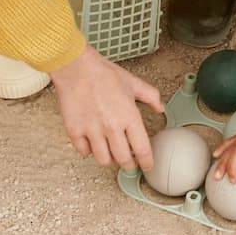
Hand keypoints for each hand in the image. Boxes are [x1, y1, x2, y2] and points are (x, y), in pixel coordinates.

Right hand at [51, 45, 163, 171]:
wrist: (76, 68)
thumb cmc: (103, 74)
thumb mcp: (133, 83)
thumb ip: (151, 96)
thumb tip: (160, 108)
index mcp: (129, 117)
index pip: (142, 149)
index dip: (147, 162)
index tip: (147, 166)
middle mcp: (112, 127)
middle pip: (123, 160)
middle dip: (129, 165)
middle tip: (130, 163)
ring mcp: (92, 131)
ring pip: (103, 160)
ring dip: (109, 159)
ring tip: (112, 153)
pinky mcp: (74, 131)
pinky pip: (83, 152)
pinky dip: (89, 151)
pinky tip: (92, 143)